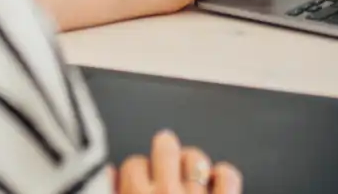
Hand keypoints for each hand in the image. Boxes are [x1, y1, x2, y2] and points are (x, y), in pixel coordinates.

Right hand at [117, 130, 240, 193]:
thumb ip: (114, 192)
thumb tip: (109, 174)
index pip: (134, 164)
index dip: (137, 171)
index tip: (141, 178)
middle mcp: (167, 193)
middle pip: (165, 147)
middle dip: (164, 150)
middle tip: (165, 155)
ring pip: (195, 157)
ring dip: (192, 164)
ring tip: (189, 173)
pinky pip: (227, 175)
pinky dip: (223, 176)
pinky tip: (214, 182)